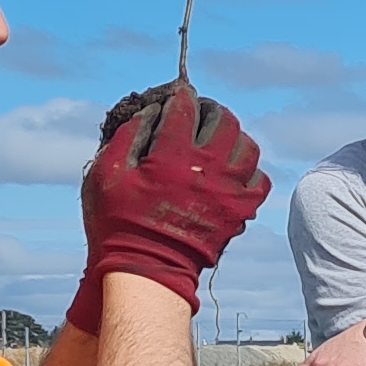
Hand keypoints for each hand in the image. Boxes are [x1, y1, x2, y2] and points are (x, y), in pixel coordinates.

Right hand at [75, 84, 268, 322]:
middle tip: (200, 112)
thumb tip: (150, 110)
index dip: (180, 95)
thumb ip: (127, 135)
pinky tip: (232, 171)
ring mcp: (230, 190)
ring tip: (219, 140)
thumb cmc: (117, 222)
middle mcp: (209, 167)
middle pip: (225, 120)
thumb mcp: (106, 173)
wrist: (147, 270)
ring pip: (248, 147)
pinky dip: (249, 170)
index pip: (186, 107)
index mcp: (173, 154)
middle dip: (210, 110)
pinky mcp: (241, 211)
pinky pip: (259, 180)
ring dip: (233, 137)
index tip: (177, 95)